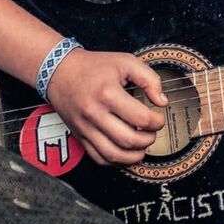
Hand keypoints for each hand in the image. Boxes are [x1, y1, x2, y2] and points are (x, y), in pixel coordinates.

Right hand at [43, 49, 166, 165]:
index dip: (157, 122)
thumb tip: (162, 101)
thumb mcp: (126, 62)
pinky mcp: (80, 136)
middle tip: (152, 133)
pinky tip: (125, 152)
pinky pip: (98, 158)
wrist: (60, 71)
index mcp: (108, 93)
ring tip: (142, 146)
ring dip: (134, 156)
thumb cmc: (93, 66)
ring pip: (113, 155)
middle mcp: (95, 113)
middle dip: (148, 140)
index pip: (140, 118)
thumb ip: (149, 79)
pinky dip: (115, 161)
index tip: (159, 118)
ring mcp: (85, 128)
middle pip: (128, 140)